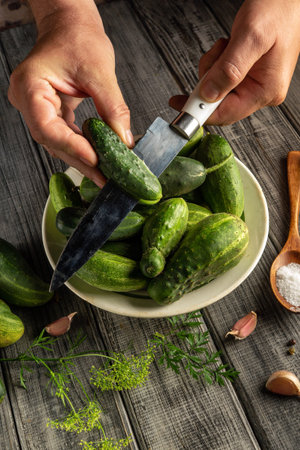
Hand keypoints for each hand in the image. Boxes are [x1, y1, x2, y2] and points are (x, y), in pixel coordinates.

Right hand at [8, 1, 133, 186]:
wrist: (71, 27)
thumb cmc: (78, 38)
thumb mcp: (99, 70)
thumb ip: (112, 107)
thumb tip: (124, 141)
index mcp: (30, 86)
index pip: (47, 127)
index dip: (72, 147)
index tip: (95, 159)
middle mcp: (29, 101)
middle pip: (52, 140)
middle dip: (80, 160)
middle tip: (104, 178)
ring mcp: (37, 109)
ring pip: (58, 143)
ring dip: (82, 158)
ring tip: (104, 173)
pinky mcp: (50, 113)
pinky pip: (65, 136)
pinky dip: (82, 147)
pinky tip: (98, 158)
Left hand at [169, 0, 299, 124]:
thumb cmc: (279, 10)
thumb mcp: (251, 37)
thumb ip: (229, 69)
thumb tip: (209, 94)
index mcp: (266, 90)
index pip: (227, 113)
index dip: (201, 112)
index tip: (181, 107)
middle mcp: (261, 91)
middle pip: (220, 102)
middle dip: (208, 81)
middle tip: (212, 59)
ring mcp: (254, 84)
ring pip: (217, 89)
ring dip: (212, 67)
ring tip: (226, 46)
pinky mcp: (247, 75)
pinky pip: (221, 77)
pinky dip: (217, 62)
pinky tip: (227, 48)